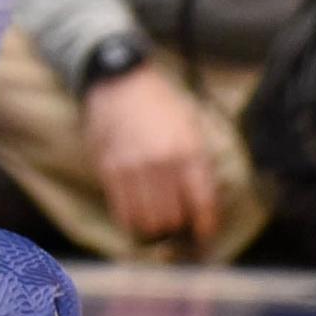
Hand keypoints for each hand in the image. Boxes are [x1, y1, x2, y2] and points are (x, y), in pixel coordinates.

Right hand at [80, 60, 224, 250]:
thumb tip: (203, 205)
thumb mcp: (192, 128)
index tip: (205, 233)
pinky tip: (139, 218)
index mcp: (187, 151)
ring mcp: (131, 168)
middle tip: (180, 225)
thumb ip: (199, 165)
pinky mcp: (109, 169)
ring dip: (156, 227)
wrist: (120, 81)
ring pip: (147, 220)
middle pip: (173, 218)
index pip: (202, 204)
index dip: (206, 226)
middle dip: (179, 227)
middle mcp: (160, 163)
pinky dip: (132, 222)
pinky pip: (122, 211)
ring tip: (159, 223)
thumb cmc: (161, 104)